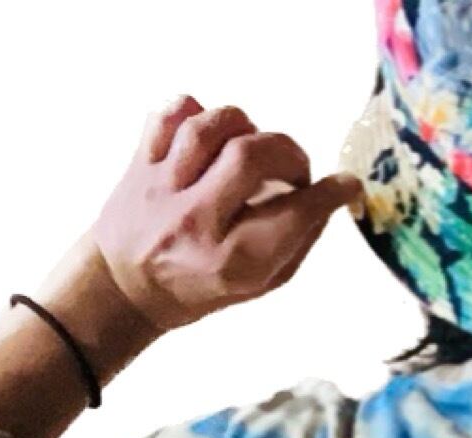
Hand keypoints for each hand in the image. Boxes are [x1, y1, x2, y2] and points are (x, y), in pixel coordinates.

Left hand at [75, 96, 359, 333]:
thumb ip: (295, 243)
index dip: (331, 194)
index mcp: (230, 263)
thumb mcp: (257, 284)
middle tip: (292, 171)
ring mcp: (162, 189)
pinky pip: (170, 114)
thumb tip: (328, 199)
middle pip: (251, 155)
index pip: (292, 215)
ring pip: (212, 126)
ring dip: (246, 129)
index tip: (346, 186)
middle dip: (288, 153)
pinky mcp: (139, 163)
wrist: (125, 290)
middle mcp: (195, 222)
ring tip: (250, 150)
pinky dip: (198, 114)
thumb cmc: (201, 288)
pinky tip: (209, 138)